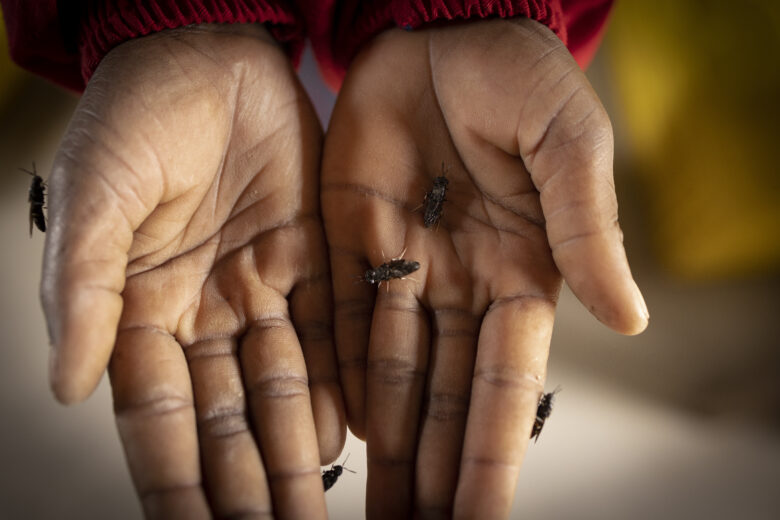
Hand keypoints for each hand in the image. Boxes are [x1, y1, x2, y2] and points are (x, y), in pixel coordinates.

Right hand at [41, 24, 343, 518]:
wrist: (208, 50)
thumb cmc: (137, 112)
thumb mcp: (94, 196)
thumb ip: (81, 291)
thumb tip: (69, 386)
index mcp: (141, 305)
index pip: (159, 416)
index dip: (175, 480)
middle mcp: (204, 308)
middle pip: (228, 417)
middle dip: (248, 484)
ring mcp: (261, 286)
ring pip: (282, 386)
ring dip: (296, 451)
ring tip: (312, 510)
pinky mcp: (314, 256)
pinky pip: (330, 333)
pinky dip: (339, 382)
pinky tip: (348, 434)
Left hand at [321, 18, 647, 518]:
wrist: (438, 26)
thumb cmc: (514, 72)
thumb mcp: (565, 142)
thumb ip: (585, 229)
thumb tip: (630, 319)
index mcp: (521, 270)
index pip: (506, 385)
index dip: (495, 455)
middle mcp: (461, 283)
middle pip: (447, 398)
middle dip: (437, 470)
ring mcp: (405, 265)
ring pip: (394, 374)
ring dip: (389, 443)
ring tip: (381, 508)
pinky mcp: (350, 240)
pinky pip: (348, 322)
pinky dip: (345, 378)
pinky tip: (343, 432)